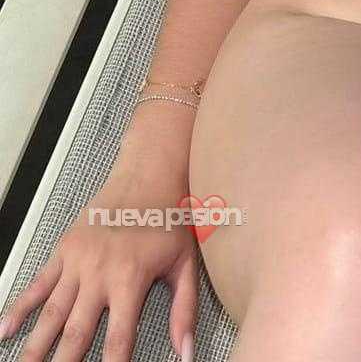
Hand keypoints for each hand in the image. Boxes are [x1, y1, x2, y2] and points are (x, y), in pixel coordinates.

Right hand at [0, 152, 198, 360]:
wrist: (149, 172)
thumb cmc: (169, 216)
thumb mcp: (186, 263)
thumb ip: (185, 310)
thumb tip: (187, 351)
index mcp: (130, 278)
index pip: (118, 339)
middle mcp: (99, 272)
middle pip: (76, 332)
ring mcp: (78, 261)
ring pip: (51, 314)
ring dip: (36, 346)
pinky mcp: (64, 249)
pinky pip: (38, 284)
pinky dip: (20, 308)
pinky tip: (6, 330)